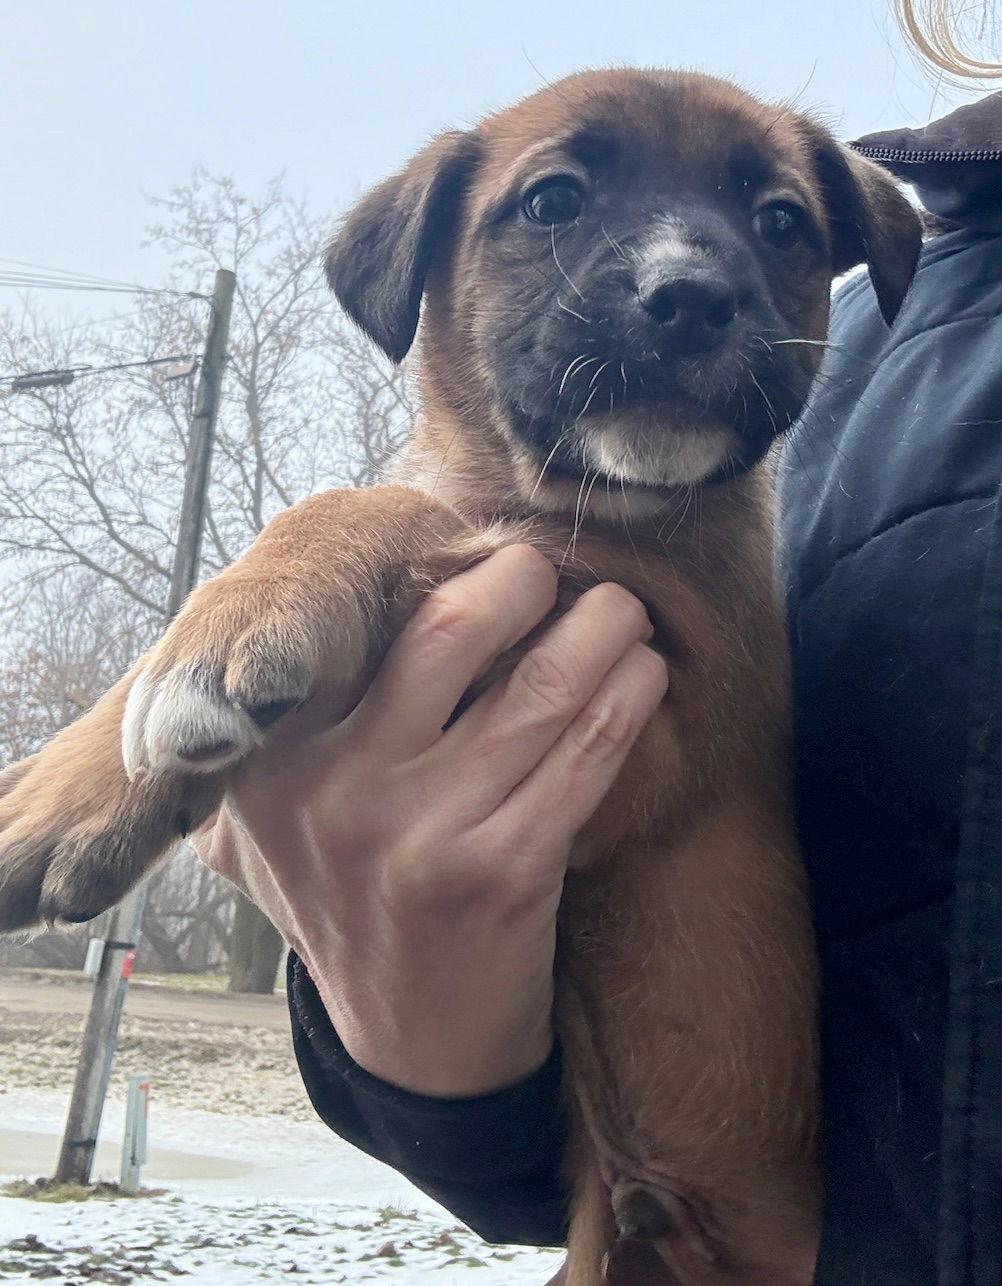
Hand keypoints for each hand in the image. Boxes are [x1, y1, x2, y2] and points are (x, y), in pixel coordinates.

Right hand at [194, 545, 667, 1096]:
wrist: (408, 1039)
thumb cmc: (356, 895)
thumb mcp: (286, 814)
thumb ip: (298, 723)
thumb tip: (371, 592)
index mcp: (274, 759)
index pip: (356, 626)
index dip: (428, 566)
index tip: (472, 546)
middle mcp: (337, 787)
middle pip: (450, 630)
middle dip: (521, 577)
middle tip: (553, 567)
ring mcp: (423, 833)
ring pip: (537, 689)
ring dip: (599, 629)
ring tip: (622, 610)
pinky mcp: (504, 873)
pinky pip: (584, 756)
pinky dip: (626, 699)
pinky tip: (642, 673)